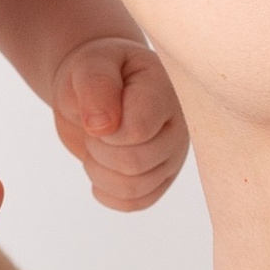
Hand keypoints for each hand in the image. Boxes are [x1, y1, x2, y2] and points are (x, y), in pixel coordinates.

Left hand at [50, 36, 187, 212]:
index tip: (96, 110)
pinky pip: (132, 204)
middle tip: (94, 128)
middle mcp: (179, 127)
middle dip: (98, 149)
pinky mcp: (161, 180)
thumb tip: (103, 127)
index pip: (136, 131)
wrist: (99, 86)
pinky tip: (102, 165)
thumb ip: (96, 87)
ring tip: (98, 145)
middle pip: (133, 164)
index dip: (104, 130)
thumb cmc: (98, 70)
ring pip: (132, 189)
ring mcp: (173, 157)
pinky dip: (105, 190)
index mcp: (165, 92)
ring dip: (98, 171)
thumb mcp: (90, 65)